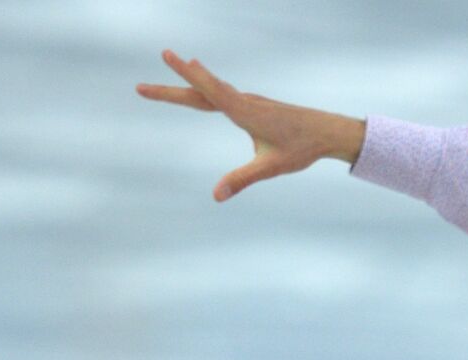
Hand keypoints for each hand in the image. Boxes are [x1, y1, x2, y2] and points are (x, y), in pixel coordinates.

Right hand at [135, 49, 364, 200]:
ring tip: (172, 66)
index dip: (186, 76)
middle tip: (140, 87)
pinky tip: (204, 86)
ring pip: (213, 90)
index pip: (209, 91)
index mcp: (245, 112)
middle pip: (201, 92)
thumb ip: (241, 179)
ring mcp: (248, 102)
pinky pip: (224, 94)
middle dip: (171, 89)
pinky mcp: (254, 105)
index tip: (168, 56)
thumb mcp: (270, 167)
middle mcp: (244, 102)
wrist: (327, 131)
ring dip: (189, 82)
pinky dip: (208, 87)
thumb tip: (216, 196)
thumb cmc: (301, 149)